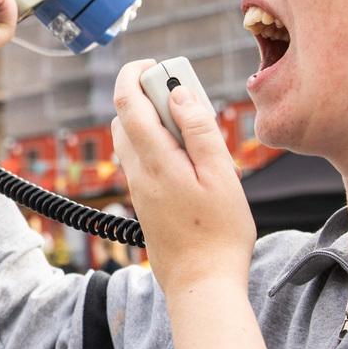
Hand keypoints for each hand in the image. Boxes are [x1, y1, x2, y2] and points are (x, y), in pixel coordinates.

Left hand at [110, 60, 253, 295]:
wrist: (202, 284)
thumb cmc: (219, 232)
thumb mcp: (221, 176)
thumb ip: (199, 130)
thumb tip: (178, 92)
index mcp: (154, 161)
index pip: (127, 100)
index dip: (136, 73)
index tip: (158, 65)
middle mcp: (137, 172)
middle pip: (126, 116)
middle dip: (149, 95)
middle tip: (189, 99)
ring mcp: (138, 189)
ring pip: (132, 138)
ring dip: (154, 121)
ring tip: (194, 131)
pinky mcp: (144, 202)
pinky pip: (141, 160)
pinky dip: (158, 144)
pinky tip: (190, 160)